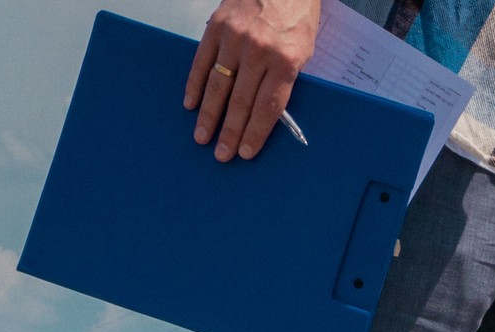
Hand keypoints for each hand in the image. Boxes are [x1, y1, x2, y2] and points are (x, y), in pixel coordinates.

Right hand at [187, 0, 320, 161]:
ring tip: (202, 136)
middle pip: (241, 102)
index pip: (268, 107)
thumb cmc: (297, 15)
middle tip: (222, 154)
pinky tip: (191, 103)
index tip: (246, 152)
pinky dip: (195, 84)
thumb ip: (285, 79)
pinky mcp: (217, 26)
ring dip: (209, 115)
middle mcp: (259, 51)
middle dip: (230, 132)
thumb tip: (266, 111)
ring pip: (219, 85)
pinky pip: (202, 61)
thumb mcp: (304, 50)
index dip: (256, 133)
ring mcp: (235, 38)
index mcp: (286, 60)